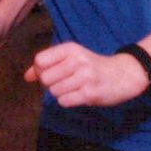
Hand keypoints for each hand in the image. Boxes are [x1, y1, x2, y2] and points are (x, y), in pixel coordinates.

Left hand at [27, 43, 147, 107]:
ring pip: (54, 91)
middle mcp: (77, 60)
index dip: (40, 71)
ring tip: (74, 88)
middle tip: (65, 82)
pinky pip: (64, 101)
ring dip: (61, 93)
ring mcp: (85, 77)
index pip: (40, 61)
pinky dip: (68, 101)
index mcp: (71, 49)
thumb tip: (26, 77)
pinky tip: (79, 96)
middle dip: (50, 84)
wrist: (124, 75)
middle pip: (45, 78)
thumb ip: (47, 66)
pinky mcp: (90, 93)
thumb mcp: (71, 59)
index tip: (52, 73)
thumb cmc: (92, 67)